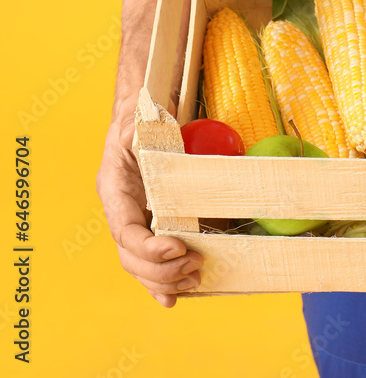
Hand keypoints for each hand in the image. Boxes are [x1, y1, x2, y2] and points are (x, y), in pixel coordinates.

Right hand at [96, 114, 202, 306]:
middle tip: (195, 265)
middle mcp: (123, 213)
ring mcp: (136, 223)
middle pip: (132, 257)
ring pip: (141, 267)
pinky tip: (175, 297)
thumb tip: (133, 132)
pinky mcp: (152, 228)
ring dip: (166, 280)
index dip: (148, 247)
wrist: (141, 123)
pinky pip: (151, 263)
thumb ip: (134, 130)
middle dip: (162, 269)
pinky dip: (162, 284)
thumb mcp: (135, 121)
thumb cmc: (138, 122)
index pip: (125, 231)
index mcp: (116, 192)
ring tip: (195, 279)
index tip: (178, 247)